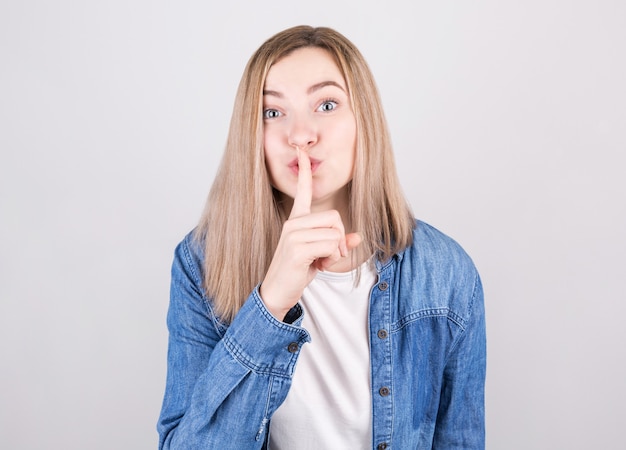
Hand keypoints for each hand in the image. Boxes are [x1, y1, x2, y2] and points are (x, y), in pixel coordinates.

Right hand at [259, 149, 360, 319]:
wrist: (277, 291)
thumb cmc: (297, 272)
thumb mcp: (321, 256)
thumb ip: (339, 244)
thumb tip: (358, 238)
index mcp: (296, 220)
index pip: (303, 191)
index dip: (305, 171)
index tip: (302, 151)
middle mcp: (293, 223)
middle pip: (335, 218)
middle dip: (340, 239)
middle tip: (329, 255)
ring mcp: (293, 234)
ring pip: (335, 233)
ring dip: (335, 252)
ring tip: (320, 262)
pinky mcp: (297, 248)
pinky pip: (330, 245)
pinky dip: (331, 259)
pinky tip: (318, 266)